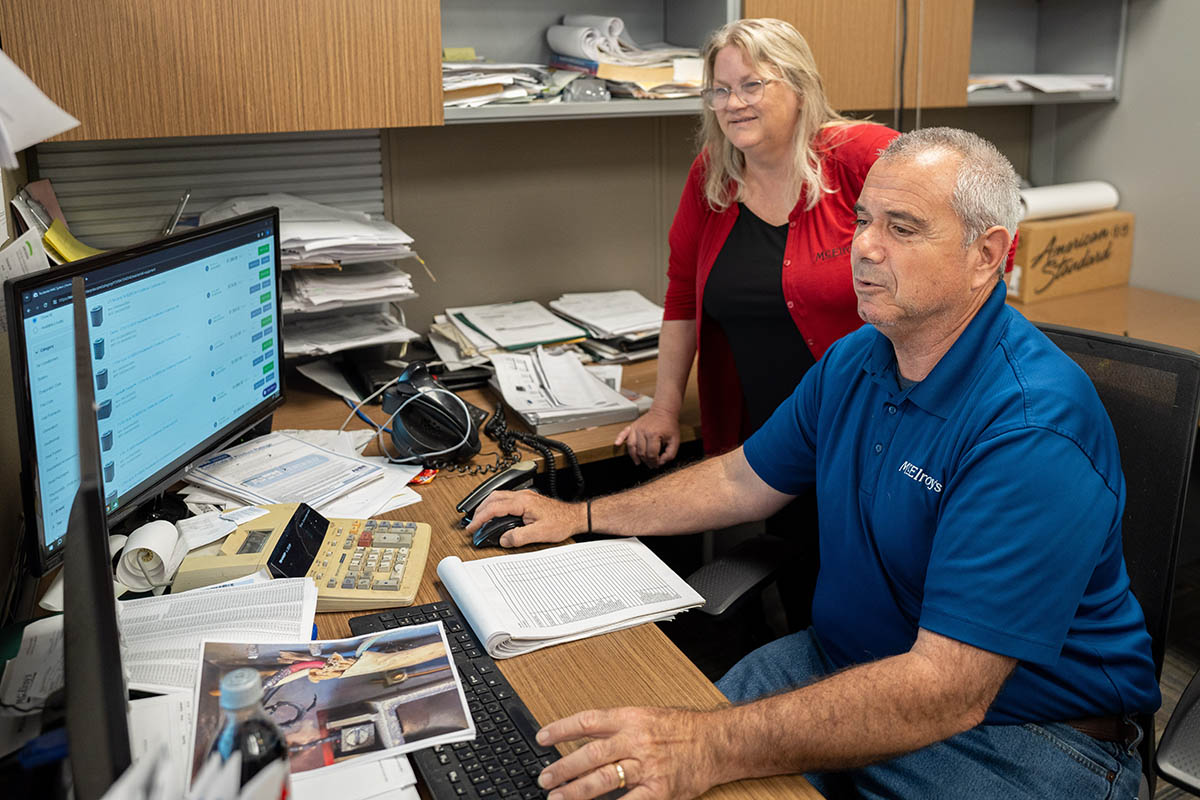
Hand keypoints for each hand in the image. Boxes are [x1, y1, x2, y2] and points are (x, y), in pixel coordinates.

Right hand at [463, 489, 581, 547]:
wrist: (575, 517)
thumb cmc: (562, 522)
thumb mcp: (540, 533)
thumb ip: (520, 537)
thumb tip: (504, 539)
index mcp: (523, 502)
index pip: (495, 508)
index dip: (481, 518)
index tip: (473, 527)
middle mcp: (523, 496)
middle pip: (493, 498)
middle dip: (479, 511)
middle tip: (472, 524)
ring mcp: (525, 496)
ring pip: (498, 496)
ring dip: (486, 506)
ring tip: (480, 519)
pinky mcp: (528, 499)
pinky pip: (506, 498)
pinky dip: (495, 505)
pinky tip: (495, 513)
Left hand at [535, 707, 720, 799]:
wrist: (716, 742)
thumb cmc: (682, 728)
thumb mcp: (647, 716)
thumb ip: (617, 727)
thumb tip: (584, 739)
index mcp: (631, 718)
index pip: (588, 721)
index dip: (561, 729)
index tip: (542, 738)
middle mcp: (636, 740)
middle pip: (591, 754)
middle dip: (563, 768)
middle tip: (544, 779)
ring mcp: (647, 766)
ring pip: (604, 779)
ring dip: (577, 791)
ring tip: (558, 799)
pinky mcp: (659, 789)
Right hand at [614, 407, 679, 467]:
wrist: (663, 411)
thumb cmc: (669, 425)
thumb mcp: (675, 441)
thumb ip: (670, 454)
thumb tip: (661, 462)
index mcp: (654, 435)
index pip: (651, 454)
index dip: (655, 462)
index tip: (658, 464)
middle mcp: (643, 432)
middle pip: (641, 452)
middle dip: (647, 461)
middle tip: (651, 465)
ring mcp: (636, 428)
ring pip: (632, 446)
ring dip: (635, 457)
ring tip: (638, 462)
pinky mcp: (633, 426)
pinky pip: (624, 433)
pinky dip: (620, 439)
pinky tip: (617, 444)